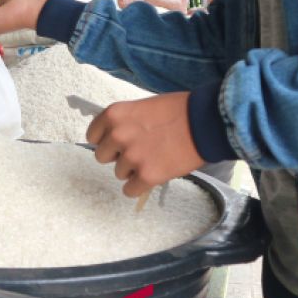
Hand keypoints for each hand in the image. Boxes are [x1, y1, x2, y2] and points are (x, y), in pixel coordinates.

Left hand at [85, 92, 203, 197]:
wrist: (204, 122)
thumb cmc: (178, 110)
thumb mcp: (143, 107)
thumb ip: (125, 122)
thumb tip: (115, 138)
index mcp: (114, 115)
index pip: (92, 136)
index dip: (105, 140)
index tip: (117, 143)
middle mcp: (117, 135)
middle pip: (102, 157)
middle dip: (118, 155)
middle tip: (138, 151)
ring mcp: (131, 157)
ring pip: (119, 173)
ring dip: (133, 169)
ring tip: (154, 158)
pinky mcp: (147, 176)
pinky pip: (130, 190)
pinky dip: (139, 186)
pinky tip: (153, 175)